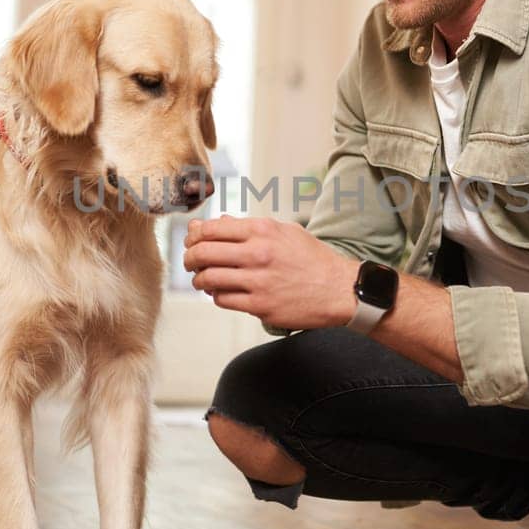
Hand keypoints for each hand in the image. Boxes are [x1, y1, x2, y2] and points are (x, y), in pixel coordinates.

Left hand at [182, 216, 358, 330]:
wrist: (339, 290)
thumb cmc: (312, 259)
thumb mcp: (284, 232)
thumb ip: (249, 227)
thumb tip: (217, 222)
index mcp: (263, 231)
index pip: (211, 229)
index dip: (194, 236)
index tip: (192, 242)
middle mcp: (258, 254)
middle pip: (203, 253)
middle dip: (189, 258)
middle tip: (189, 262)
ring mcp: (258, 282)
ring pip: (209, 278)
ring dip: (199, 279)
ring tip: (202, 279)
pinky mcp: (260, 306)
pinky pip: (223, 300)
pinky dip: (216, 295)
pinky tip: (221, 292)